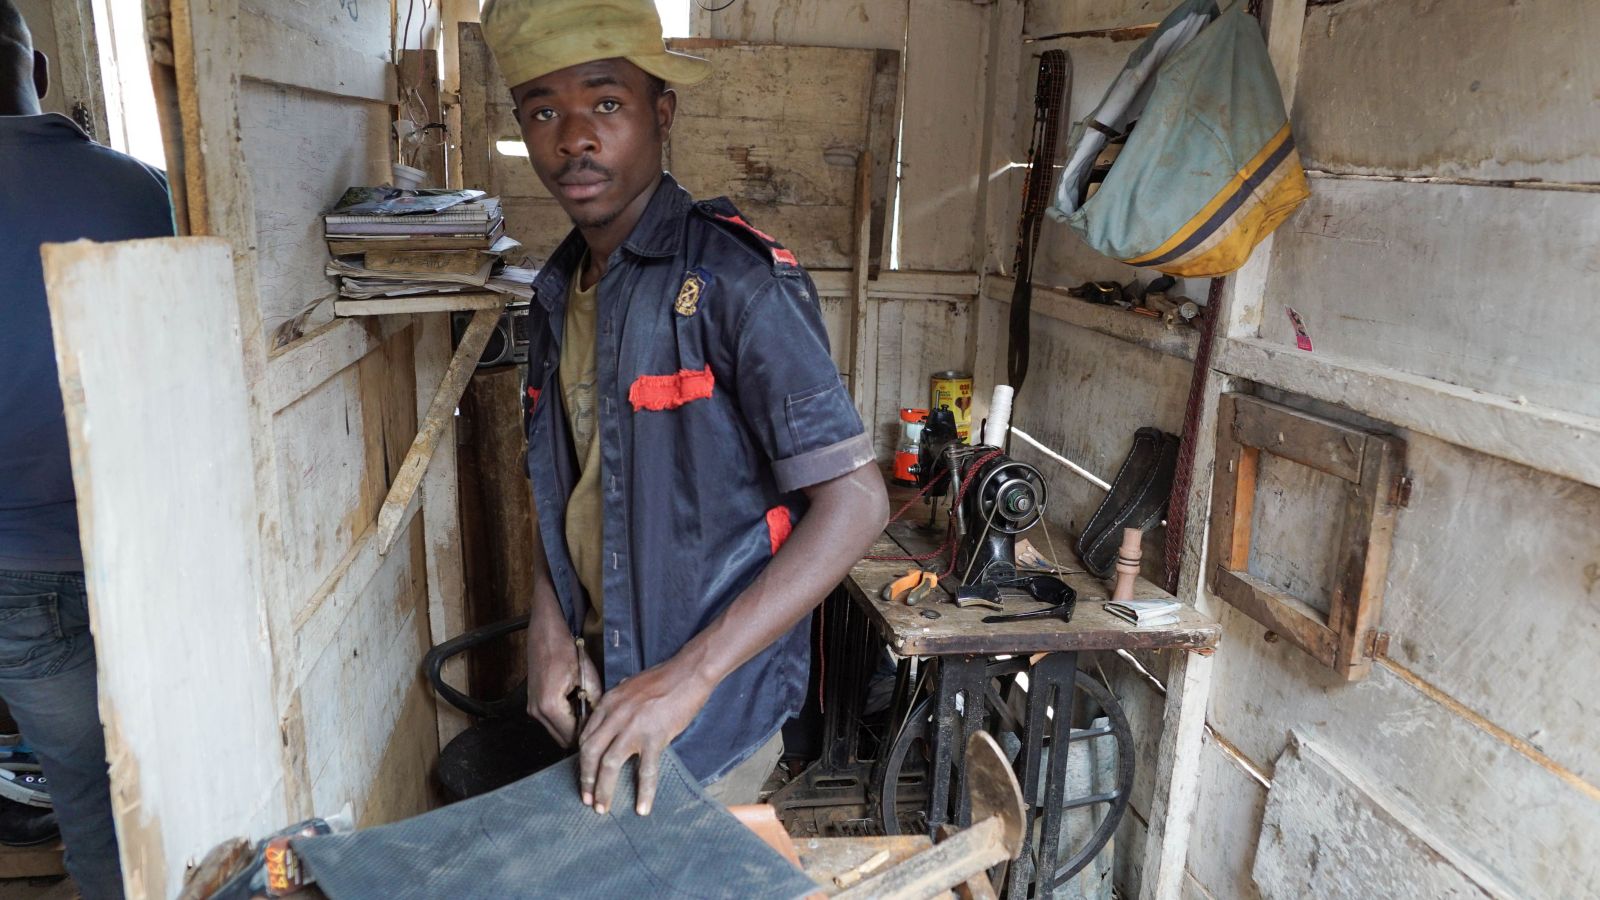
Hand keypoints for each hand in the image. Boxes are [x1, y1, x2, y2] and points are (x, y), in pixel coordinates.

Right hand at [525, 609, 600, 748]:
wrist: (545, 634)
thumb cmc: (565, 651)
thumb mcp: (587, 676)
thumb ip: (594, 702)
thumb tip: (599, 720)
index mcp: (550, 706)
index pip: (572, 736)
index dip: (588, 733)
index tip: (600, 726)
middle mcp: (537, 712)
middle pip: (563, 738)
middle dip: (580, 732)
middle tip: (595, 720)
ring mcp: (532, 709)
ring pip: (556, 731)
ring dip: (571, 726)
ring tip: (585, 709)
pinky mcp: (532, 704)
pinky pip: (550, 721)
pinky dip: (563, 718)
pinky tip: (574, 703)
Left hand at [578, 659, 711, 815]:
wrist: (688, 673)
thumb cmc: (664, 678)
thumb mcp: (630, 687)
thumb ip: (618, 705)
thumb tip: (611, 720)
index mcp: (608, 703)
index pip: (586, 736)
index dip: (582, 760)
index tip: (584, 776)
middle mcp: (615, 715)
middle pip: (590, 752)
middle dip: (586, 779)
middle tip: (586, 799)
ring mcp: (634, 727)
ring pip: (610, 764)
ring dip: (604, 790)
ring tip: (603, 809)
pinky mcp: (655, 737)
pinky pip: (646, 770)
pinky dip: (644, 792)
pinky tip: (642, 808)